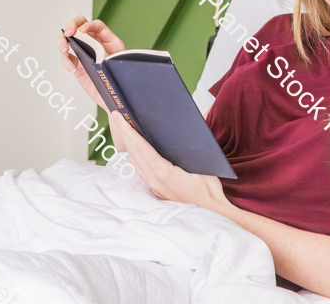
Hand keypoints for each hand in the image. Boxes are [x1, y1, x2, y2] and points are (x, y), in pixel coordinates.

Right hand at [56, 16, 125, 113]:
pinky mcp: (76, 64)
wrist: (115, 94)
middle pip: (79, 25)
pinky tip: (72, 68)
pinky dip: (66, 62)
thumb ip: (115, 57)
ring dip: (62, 41)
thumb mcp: (121, 63)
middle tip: (68, 33)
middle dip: (71, 25)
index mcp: (106, 38)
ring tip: (64, 49)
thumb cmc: (120, 75)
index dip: (89, 25)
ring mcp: (83, 52)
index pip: (97, 26)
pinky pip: (67, 58)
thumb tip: (105, 57)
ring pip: (68, 39)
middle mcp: (93, 42)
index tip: (83, 30)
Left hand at [109, 111, 232, 213]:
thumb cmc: (209, 191)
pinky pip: (141, 170)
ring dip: (128, 145)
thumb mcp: (202, 167)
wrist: (211, 213)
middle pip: (134, 154)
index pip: (142, 149)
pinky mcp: (156, 190)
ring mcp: (155, 187)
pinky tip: (136, 148)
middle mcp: (156, 182)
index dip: (130, 132)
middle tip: (118, 116)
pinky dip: (135, 156)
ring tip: (125, 128)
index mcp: (165, 174)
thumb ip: (189, 152)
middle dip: (125, 133)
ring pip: (135, 162)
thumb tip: (179, 131)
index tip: (120, 118)